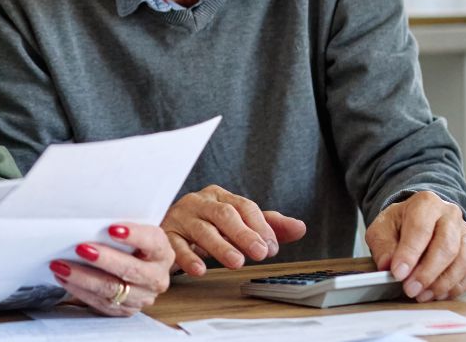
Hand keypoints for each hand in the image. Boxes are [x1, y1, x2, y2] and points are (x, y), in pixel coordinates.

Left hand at [48, 223, 172, 316]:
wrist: (137, 265)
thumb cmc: (130, 244)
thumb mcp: (133, 231)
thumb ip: (119, 227)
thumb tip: (89, 217)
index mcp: (162, 252)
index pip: (152, 243)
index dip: (134, 236)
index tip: (112, 228)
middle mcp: (156, 277)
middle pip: (130, 269)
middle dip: (103, 259)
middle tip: (80, 248)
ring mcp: (142, 296)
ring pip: (111, 289)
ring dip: (82, 277)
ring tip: (61, 265)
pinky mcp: (126, 310)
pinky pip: (101, 303)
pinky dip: (79, 290)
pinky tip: (64, 278)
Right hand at [161, 185, 306, 275]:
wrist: (167, 231)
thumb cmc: (207, 226)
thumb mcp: (237, 224)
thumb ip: (267, 226)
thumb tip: (300, 227)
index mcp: (218, 196)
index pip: (243, 206)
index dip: (260, 226)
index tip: (272, 248)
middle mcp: (198, 202)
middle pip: (223, 214)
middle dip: (244, 233)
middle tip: (260, 253)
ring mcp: (180, 217)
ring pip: (201, 229)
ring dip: (220, 246)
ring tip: (236, 262)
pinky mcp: (165, 235)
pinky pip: (176, 245)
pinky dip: (188, 258)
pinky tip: (200, 270)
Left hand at [366, 191, 465, 301]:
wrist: (418, 220)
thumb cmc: (399, 225)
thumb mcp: (382, 229)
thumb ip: (383, 246)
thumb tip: (387, 266)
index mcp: (426, 203)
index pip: (420, 229)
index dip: (409, 254)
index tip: (398, 274)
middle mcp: (451, 215)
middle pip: (446, 246)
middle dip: (427, 273)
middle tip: (410, 289)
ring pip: (464, 261)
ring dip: (443, 283)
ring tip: (422, 295)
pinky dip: (455, 287)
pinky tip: (437, 294)